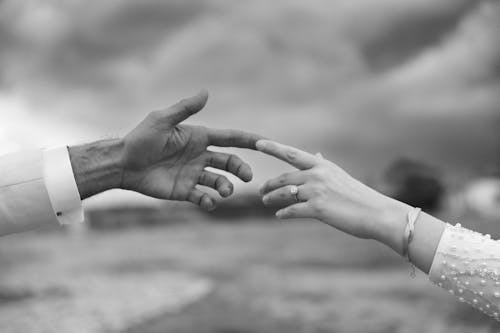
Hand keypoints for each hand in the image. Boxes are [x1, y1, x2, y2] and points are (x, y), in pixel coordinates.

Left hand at [119, 90, 262, 209]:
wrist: (123, 164)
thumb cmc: (141, 139)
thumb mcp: (162, 120)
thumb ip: (185, 109)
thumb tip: (206, 92)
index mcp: (199, 138)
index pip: (231, 138)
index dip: (250, 139)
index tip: (268, 142)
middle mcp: (200, 156)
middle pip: (230, 162)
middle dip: (242, 169)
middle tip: (247, 177)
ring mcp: (194, 174)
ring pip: (220, 181)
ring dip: (227, 187)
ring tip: (225, 191)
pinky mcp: (184, 191)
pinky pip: (202, 197)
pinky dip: (209, 201)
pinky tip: (207, 202)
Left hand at [256, 140, 409, 244]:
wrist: (377, 213)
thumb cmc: (359, 196)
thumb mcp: (340, 176)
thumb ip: (323, 167)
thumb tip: (315, 155)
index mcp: (322, 166)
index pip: (292, 153)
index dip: (273, 147)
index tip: (258, 143)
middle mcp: (317, 175)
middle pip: (284, 177)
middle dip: (270, 184)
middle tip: (261, 190)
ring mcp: (316, 191)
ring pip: (284, 194)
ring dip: (272, 198)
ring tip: (265, 201)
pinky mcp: (318, 209)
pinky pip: (292, 210)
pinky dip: (284, 213)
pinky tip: (279, 215)